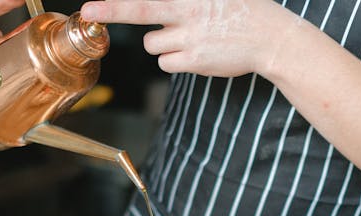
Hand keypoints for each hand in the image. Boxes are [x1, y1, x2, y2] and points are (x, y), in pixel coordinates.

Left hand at [81, 0, 297, 76]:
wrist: (270, 38)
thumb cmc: (241, 11)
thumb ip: (186, 1)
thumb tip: (161, 10)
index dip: (122, 1)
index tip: (96, 2)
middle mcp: (188, 11)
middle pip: (141, 9)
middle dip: (111, 9)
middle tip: (89, 10)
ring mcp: (191, 37)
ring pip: (152, 44)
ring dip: (162, 43)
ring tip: (187, 38)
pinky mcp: (195, 61)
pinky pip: (165, 64)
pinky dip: (173, 61)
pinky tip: (193, 54)